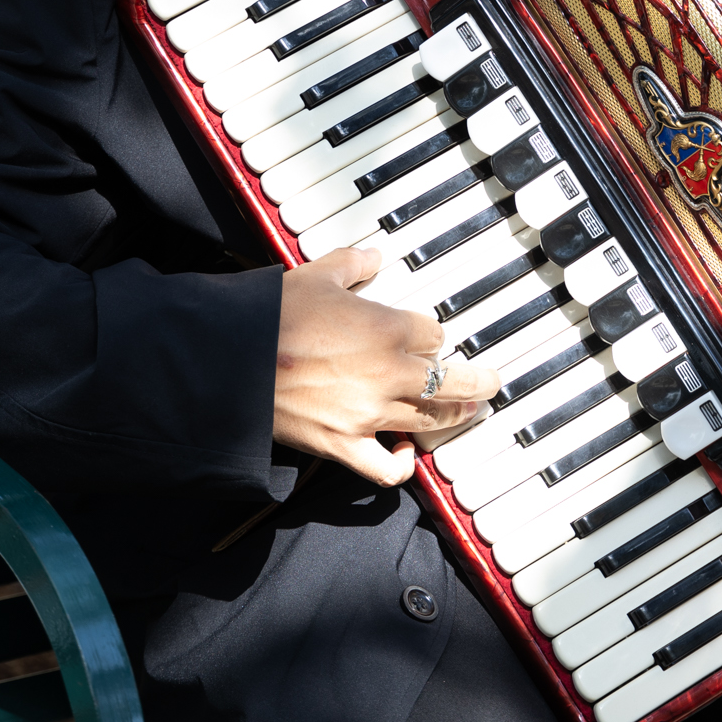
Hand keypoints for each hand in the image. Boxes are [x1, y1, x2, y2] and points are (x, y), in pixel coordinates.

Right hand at [274, 247, 501, 486]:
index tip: (428, 334)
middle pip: (451, 380)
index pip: (434, 332)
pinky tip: (405, 453)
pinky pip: (386, 468)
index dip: (432, 332)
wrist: (231, 358)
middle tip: (490, 382)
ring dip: (452, 415)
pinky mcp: (344, 444)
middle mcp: (388, 372)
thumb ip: (352, 263)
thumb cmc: (273, 314)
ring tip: (465, 411)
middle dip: (476, 381)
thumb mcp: (316, 274)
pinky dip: (401, 465)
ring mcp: (369, 413)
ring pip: (429, 419)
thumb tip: (372, 254)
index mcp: (387, 327)